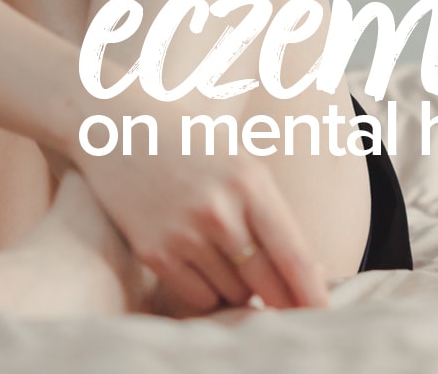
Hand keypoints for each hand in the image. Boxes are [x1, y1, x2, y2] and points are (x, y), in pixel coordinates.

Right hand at [74, 93, 328, 315]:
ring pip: (232, 293)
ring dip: (236, 287)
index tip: (324, 314)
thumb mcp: (236, 158)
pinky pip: (197, 297)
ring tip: (220, 251)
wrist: (114, 124)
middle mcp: (220, 210)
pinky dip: (204, 290)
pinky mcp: (154, 251)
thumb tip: (299, 271)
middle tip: (281, 299)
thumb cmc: (185, 139)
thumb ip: (266, 208)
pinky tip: (196, 259)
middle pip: (267, 283)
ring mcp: (185, 233)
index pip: (294, 255)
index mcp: (249, 181)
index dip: (313, 293)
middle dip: (279, 298)